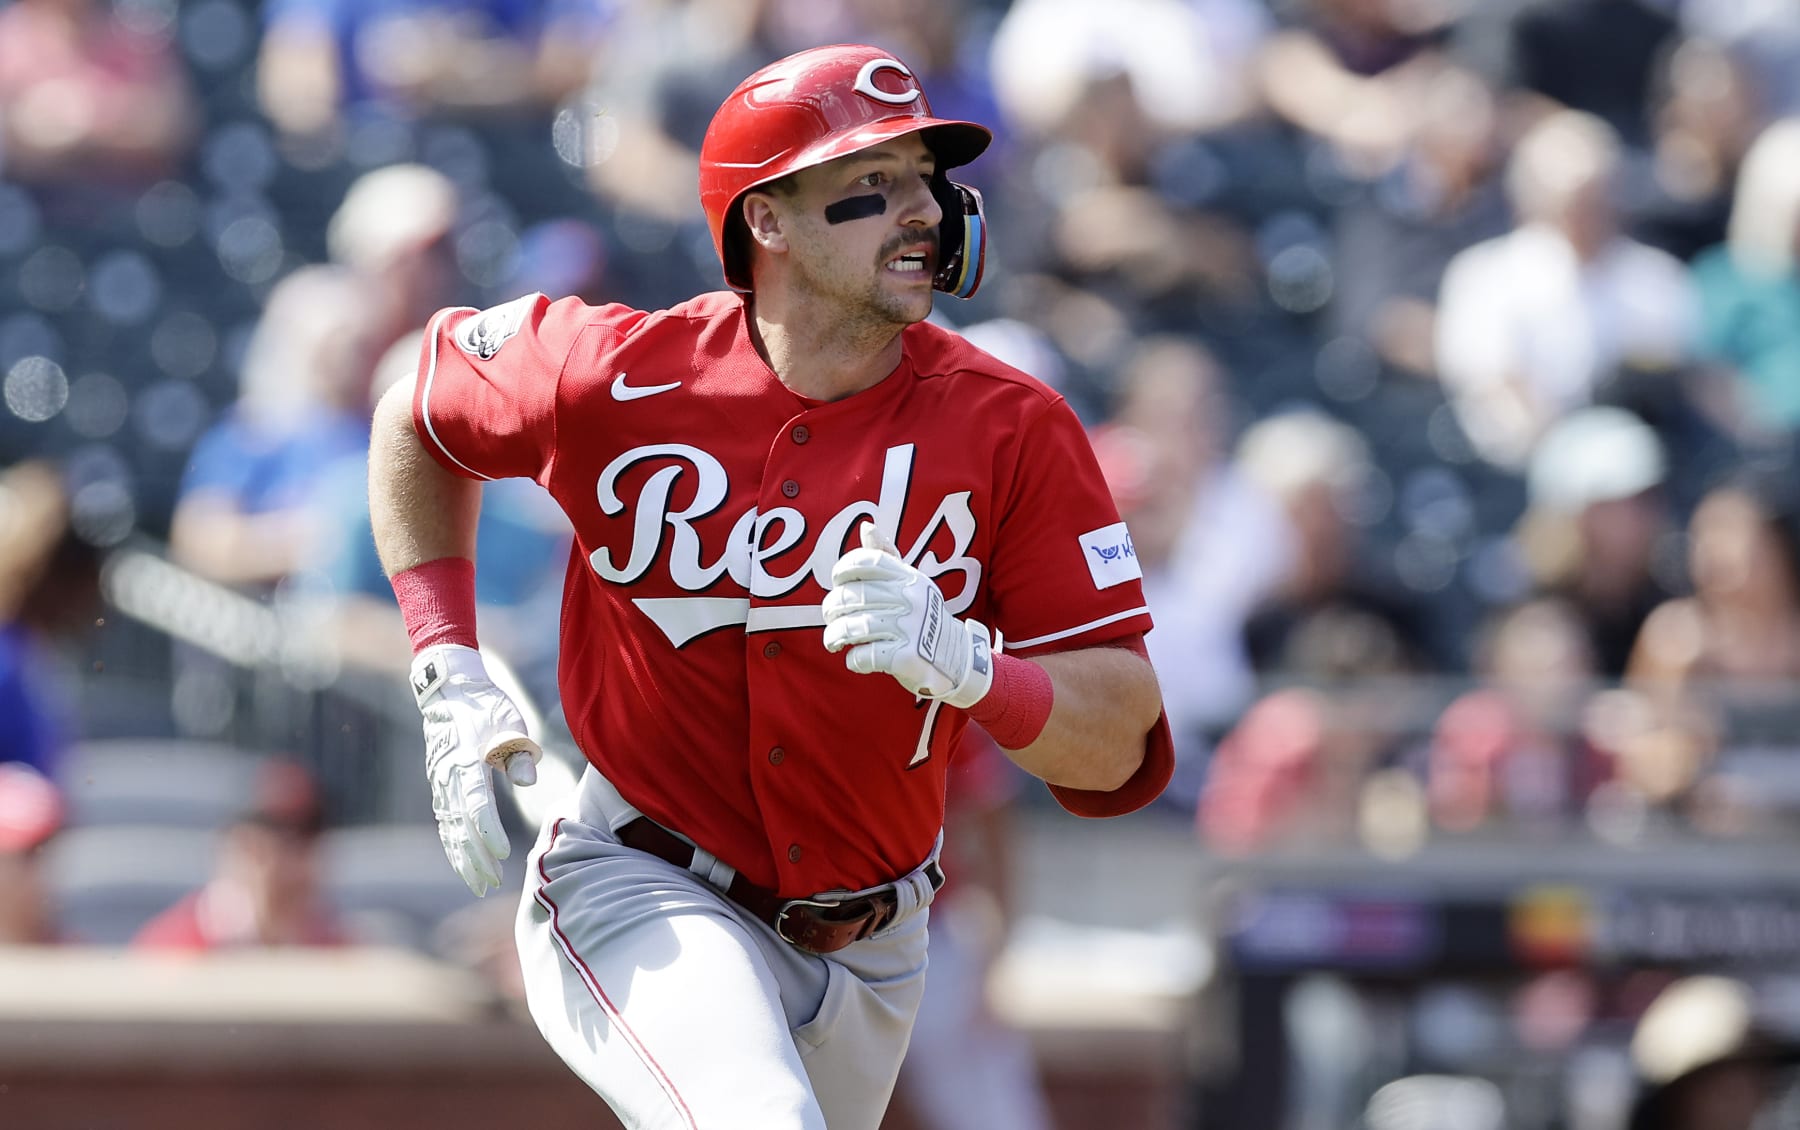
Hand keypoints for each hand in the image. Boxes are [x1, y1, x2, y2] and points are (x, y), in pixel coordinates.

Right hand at [409, 644, 541, 895]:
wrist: (449, 687)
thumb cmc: (485, 704)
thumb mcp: (507, 721)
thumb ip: (516, 752)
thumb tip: (527, 782)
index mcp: (465, 762)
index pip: (476, 806)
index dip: (488, 832)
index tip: (502, 855)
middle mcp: (448, 777)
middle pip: (460, 826)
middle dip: (475, 858)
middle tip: (492, 884)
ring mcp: (440, 782)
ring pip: (449, 828)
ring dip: (463, 858)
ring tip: (479, 884)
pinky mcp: (440, 783)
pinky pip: (445, 821)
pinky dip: (453, 844)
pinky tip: (463, 862)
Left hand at [822, 523, 994, 708]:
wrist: (957, 658)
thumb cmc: (924, 618)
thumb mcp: (911, 583)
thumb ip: (886, 557)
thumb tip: (866, 526)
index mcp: (909, 578)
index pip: (867, 561)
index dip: (843, 569)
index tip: (837, 582)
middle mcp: (911, 599)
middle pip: (852, 596)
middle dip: (832, 607)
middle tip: (831, 617)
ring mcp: (910, 628)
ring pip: (853, 626)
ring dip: (835, 636)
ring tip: (834, 641)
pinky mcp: (907, 657)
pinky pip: (866, 655)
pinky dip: (854, 660)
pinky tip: (856, 659)